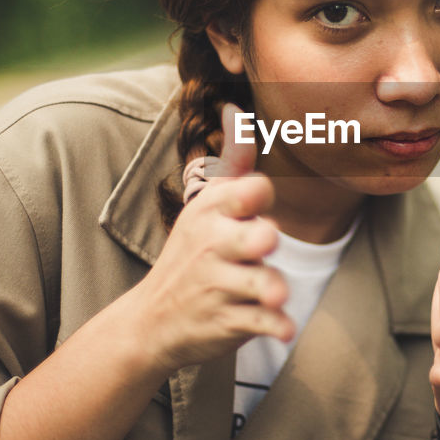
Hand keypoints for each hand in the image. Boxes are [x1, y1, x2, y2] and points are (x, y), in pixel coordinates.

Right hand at [128, 103, 292, 375]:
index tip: (257, 202)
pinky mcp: (226, 322)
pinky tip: (286, 328)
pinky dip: (276, 326)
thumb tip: (236, 111)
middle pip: (257, 235)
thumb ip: (233, 163)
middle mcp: (213, 247)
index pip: (250, 189)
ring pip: (262, 283)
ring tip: (277, 294)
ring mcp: (219, 286)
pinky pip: (260, 322)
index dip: (260, 194)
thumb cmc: (193, 252)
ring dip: (274, 288)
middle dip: (263, 239)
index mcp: (211, 212)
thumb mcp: (205, 205)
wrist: (153, 320)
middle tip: (265, 244)